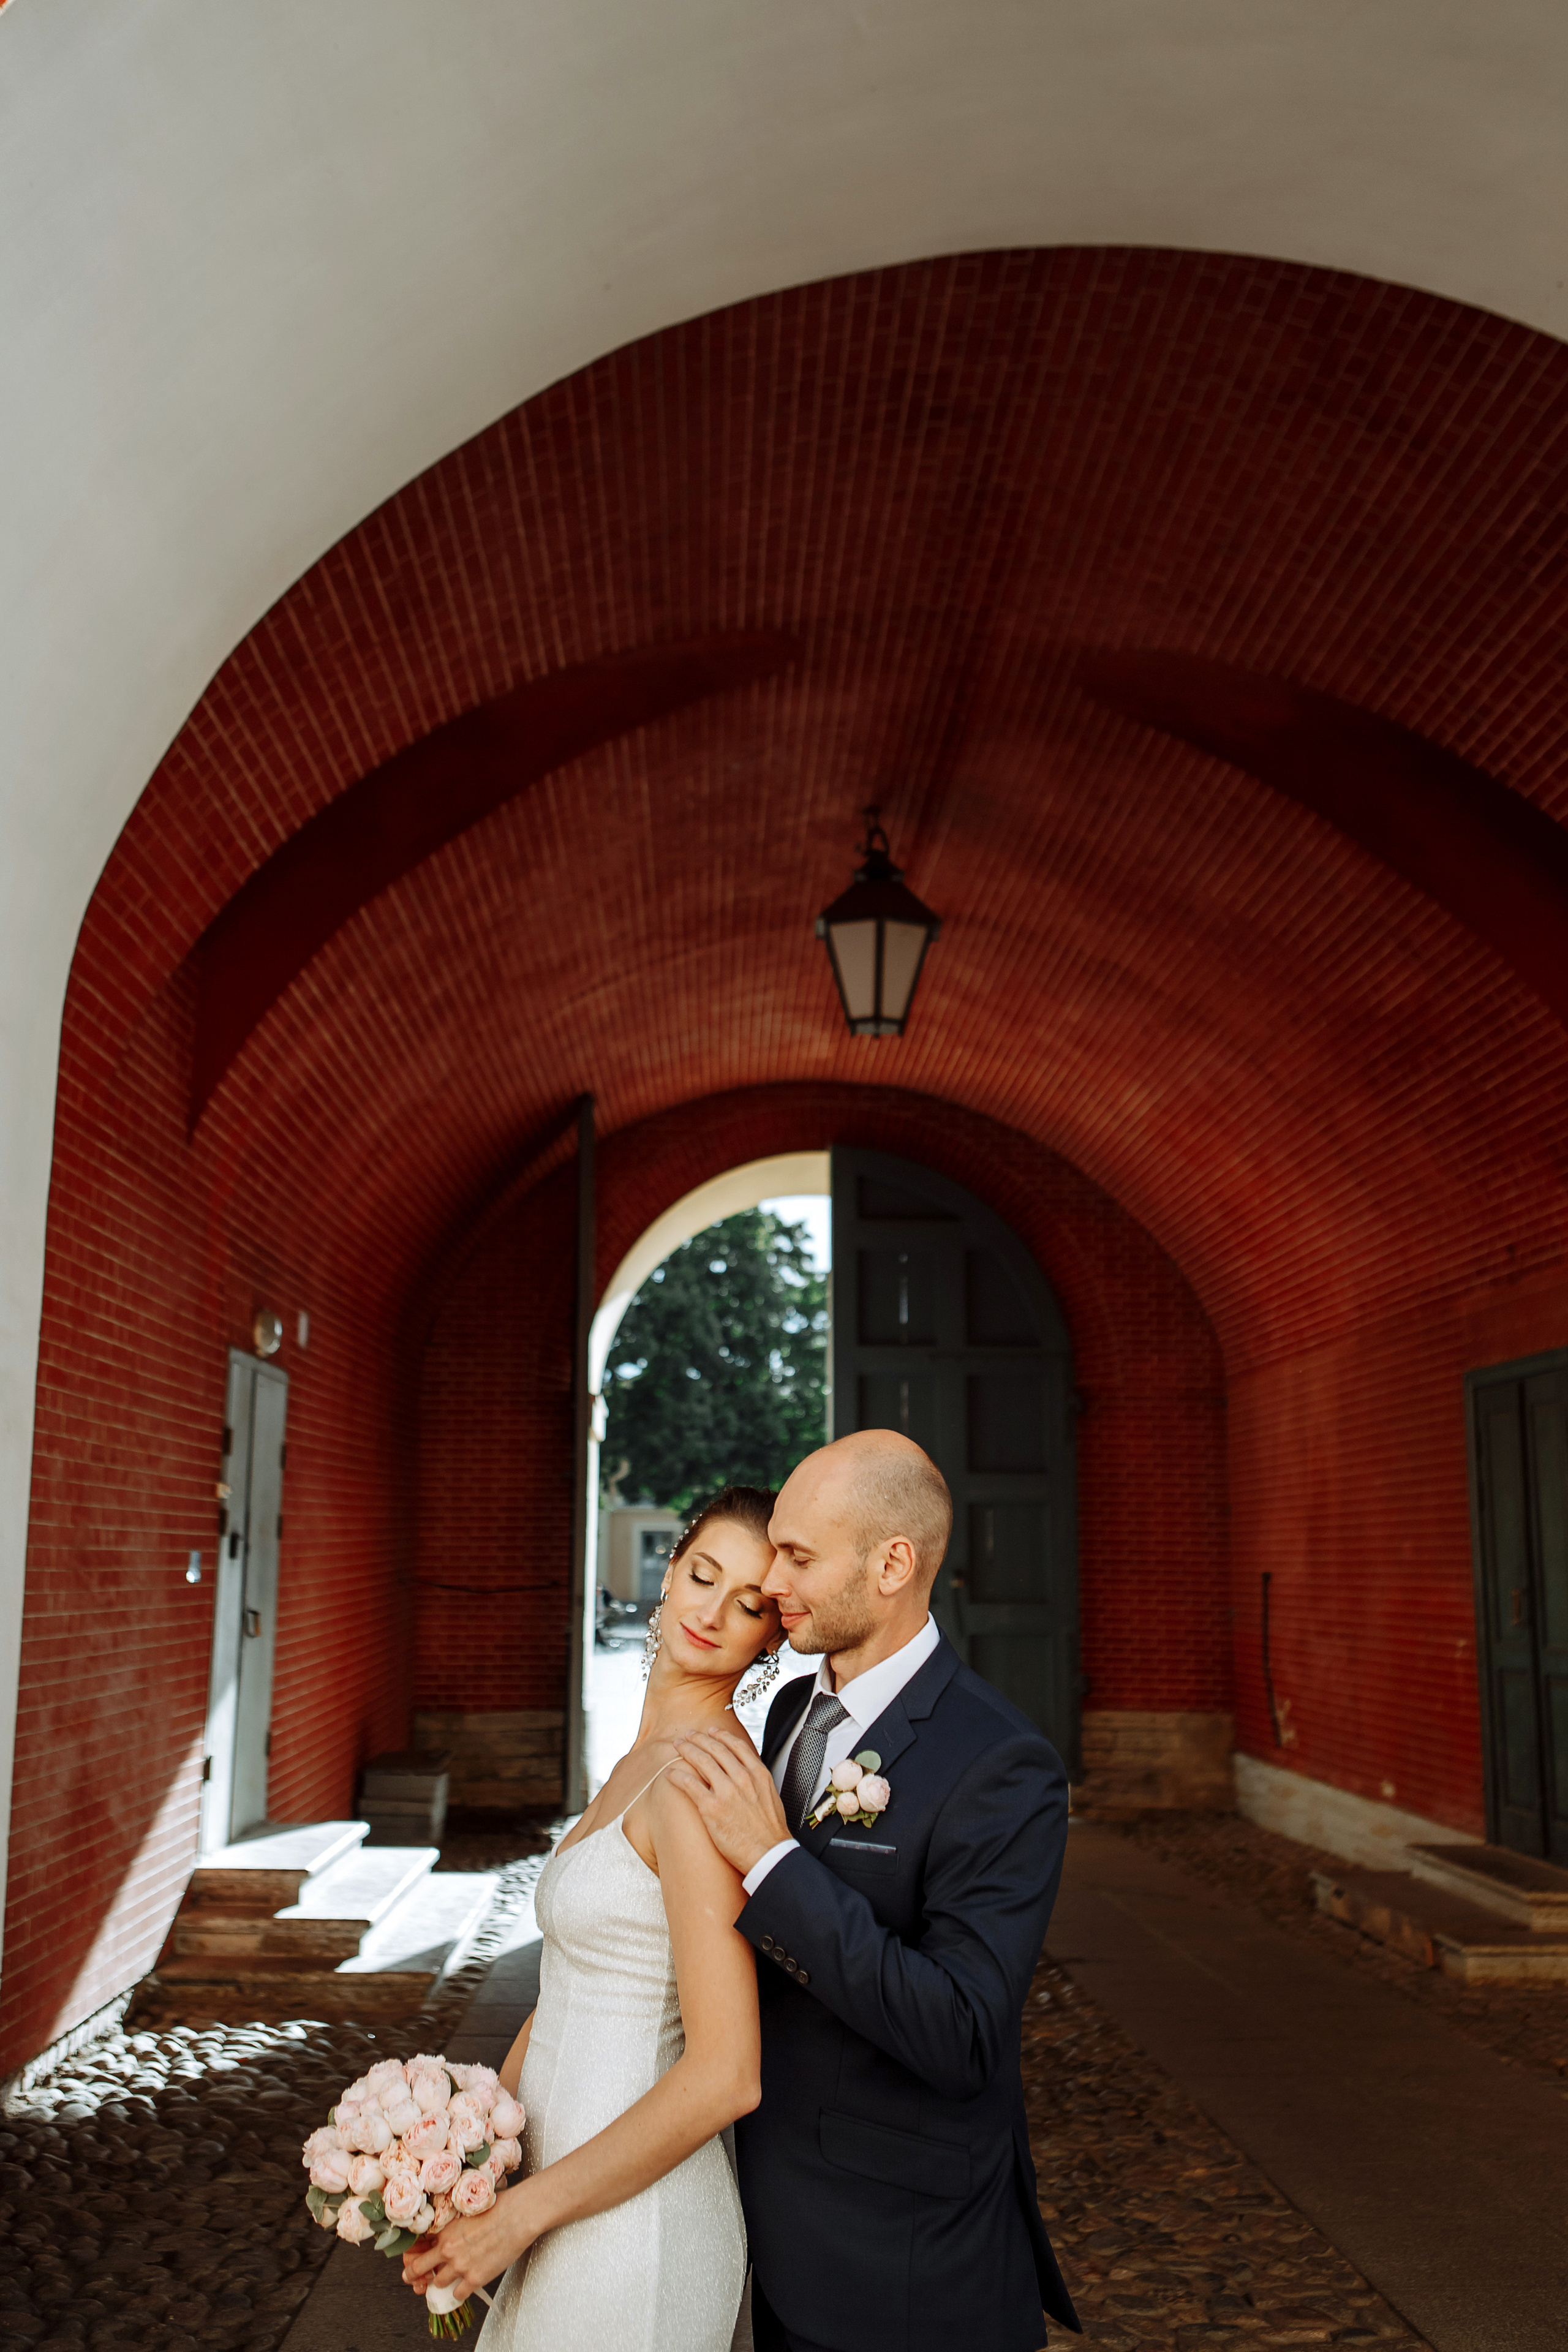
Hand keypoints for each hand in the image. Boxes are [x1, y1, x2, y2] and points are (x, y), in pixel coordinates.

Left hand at [401, 2188, 538, 2298]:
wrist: (517, 2216)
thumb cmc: (498, 2207)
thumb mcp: (467, 2211)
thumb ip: (453, 2225)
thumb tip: (447, 2232)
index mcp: (445, 2230)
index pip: (418, 2247)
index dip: (413, 2254)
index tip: (413, 2258)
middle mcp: (448, 2250)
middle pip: (418, 2269)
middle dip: (412, 2275)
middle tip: (411, 2278)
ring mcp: (460, 2266)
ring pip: (437, 2283)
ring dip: (441, 2282)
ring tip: (447, 2279)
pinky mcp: (475, 2279)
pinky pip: (458, 2294)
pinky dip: (459, 2291)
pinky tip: (464, 2285)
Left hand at [668, 1721, 790, 1875]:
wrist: (769, 1853)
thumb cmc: (770, 1832)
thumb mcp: (771, 1797)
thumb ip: (757, 1783)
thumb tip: (748, 1777)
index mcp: (758, 1774)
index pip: (737, 1746)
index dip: (721, 1735)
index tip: (712, 1731)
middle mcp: (742, 1778)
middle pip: (717, 1749)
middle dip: (700, 1739)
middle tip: (689, 1734)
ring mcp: (727, 1791)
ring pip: (702, 1761)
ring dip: (687, 1750)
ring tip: (678, 1746)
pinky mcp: (712, 1808)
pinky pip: (690, 1784)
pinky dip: (678, 1776)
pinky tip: (670, 1773)